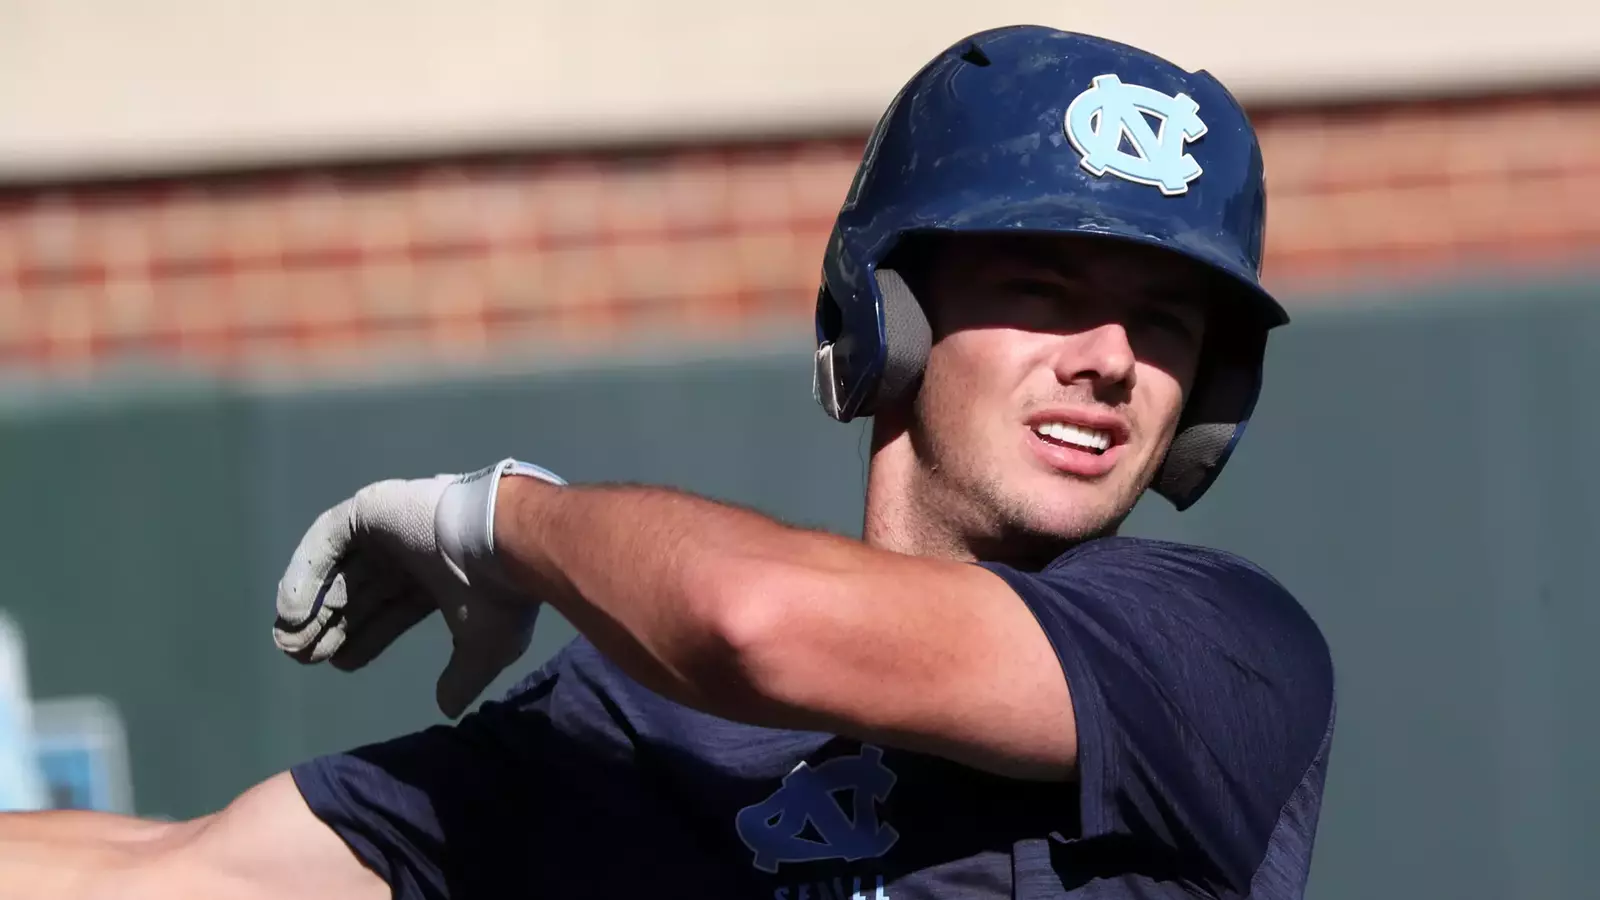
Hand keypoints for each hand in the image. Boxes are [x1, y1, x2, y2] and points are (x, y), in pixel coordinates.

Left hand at [273, 458, 565, 716]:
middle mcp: (412, 552)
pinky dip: (304, 574)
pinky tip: (291, 612)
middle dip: (330, 625)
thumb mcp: (487, 648)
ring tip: (290, 640)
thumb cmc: (498, 594)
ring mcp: (389, 527)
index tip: (339, 664)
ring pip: (338, 568)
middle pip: (359, 591)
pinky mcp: (370, 508)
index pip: (391, 610)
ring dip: (311, 604)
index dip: (364, 637)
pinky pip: (326, 540)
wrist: (504, 544)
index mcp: (439, 579)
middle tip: (303, 656)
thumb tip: (448, 709)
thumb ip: (463, 677)